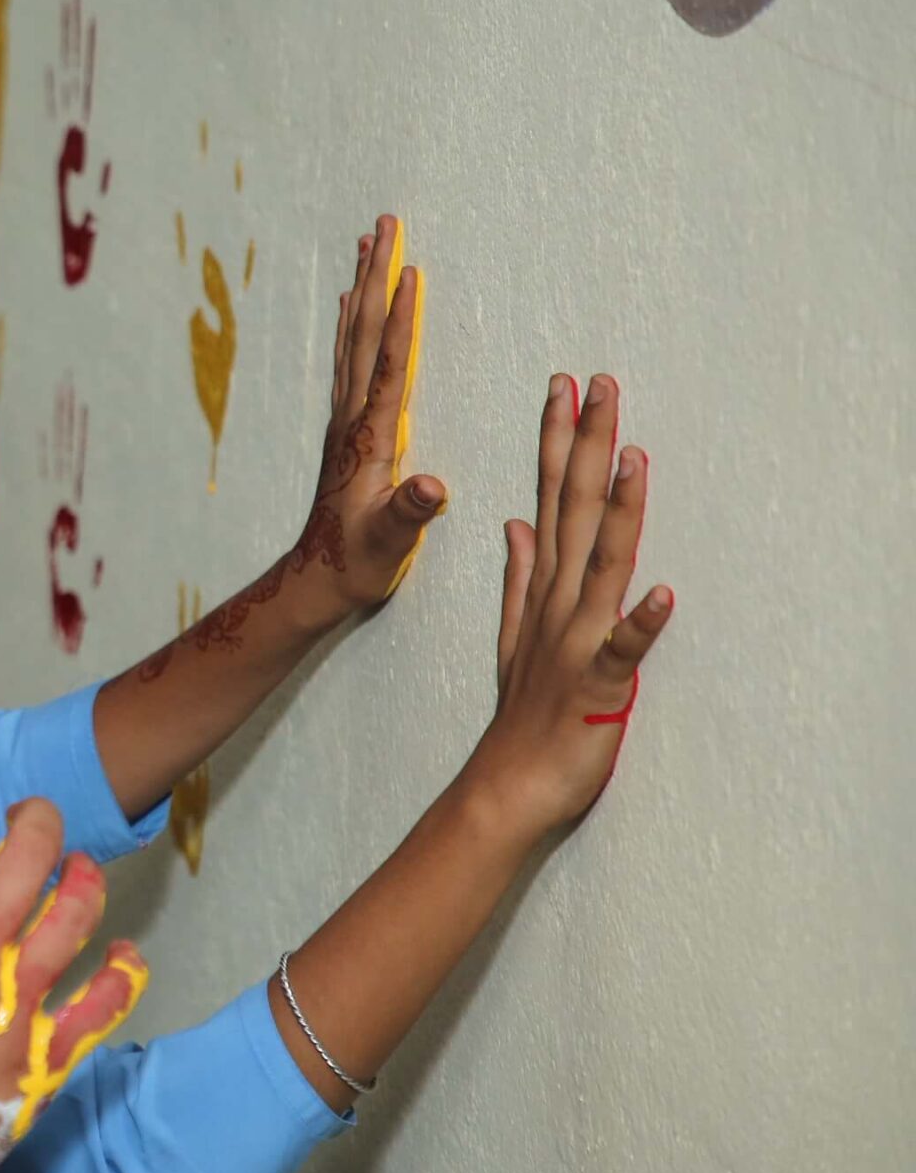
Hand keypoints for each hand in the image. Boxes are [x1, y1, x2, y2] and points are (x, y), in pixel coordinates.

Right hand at [0, 800, 149, 1172]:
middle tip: (32, 815)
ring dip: (83, 879)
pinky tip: (125, 955)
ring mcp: (13, 1008)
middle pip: (23, 860)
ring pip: (74, 918)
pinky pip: (102, 1007)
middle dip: (34, 821)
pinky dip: (123, 974)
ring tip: (80, 867)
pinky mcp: (41, 1060)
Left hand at [292, 215, 447, 620]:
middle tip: (385, 225)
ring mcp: (346, 421)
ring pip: (354, 340)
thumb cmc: (357, 565)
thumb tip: (430, 487)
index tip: (410, 271)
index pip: (389, 366)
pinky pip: (351, 361)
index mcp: (370, 437)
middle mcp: (353, 419)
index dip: (400, 319)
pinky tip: (356, 306)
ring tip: (371, 244)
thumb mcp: (389, 544)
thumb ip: (409, 514)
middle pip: (365, 334)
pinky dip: (356, 324)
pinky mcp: (347, 430)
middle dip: (377, 277)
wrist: (316, 582)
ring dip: (364, 289)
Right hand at [461, 373, 673, 830]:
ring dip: (616, 513)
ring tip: (632, 460)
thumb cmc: (524, 715)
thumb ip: (517, 575)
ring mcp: (576, 640)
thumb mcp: (513, 634)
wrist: (508, 785)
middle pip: (574, 511)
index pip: (550, 498)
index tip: (566, 388)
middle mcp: (558, 603)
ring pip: (600, 565)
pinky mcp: (599, 683)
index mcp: (543, 589)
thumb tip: (515, 522)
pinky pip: (623, 650)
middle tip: (598, 386)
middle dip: (587, 446)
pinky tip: (663, 594)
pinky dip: (641, 623)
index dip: (559, 441)